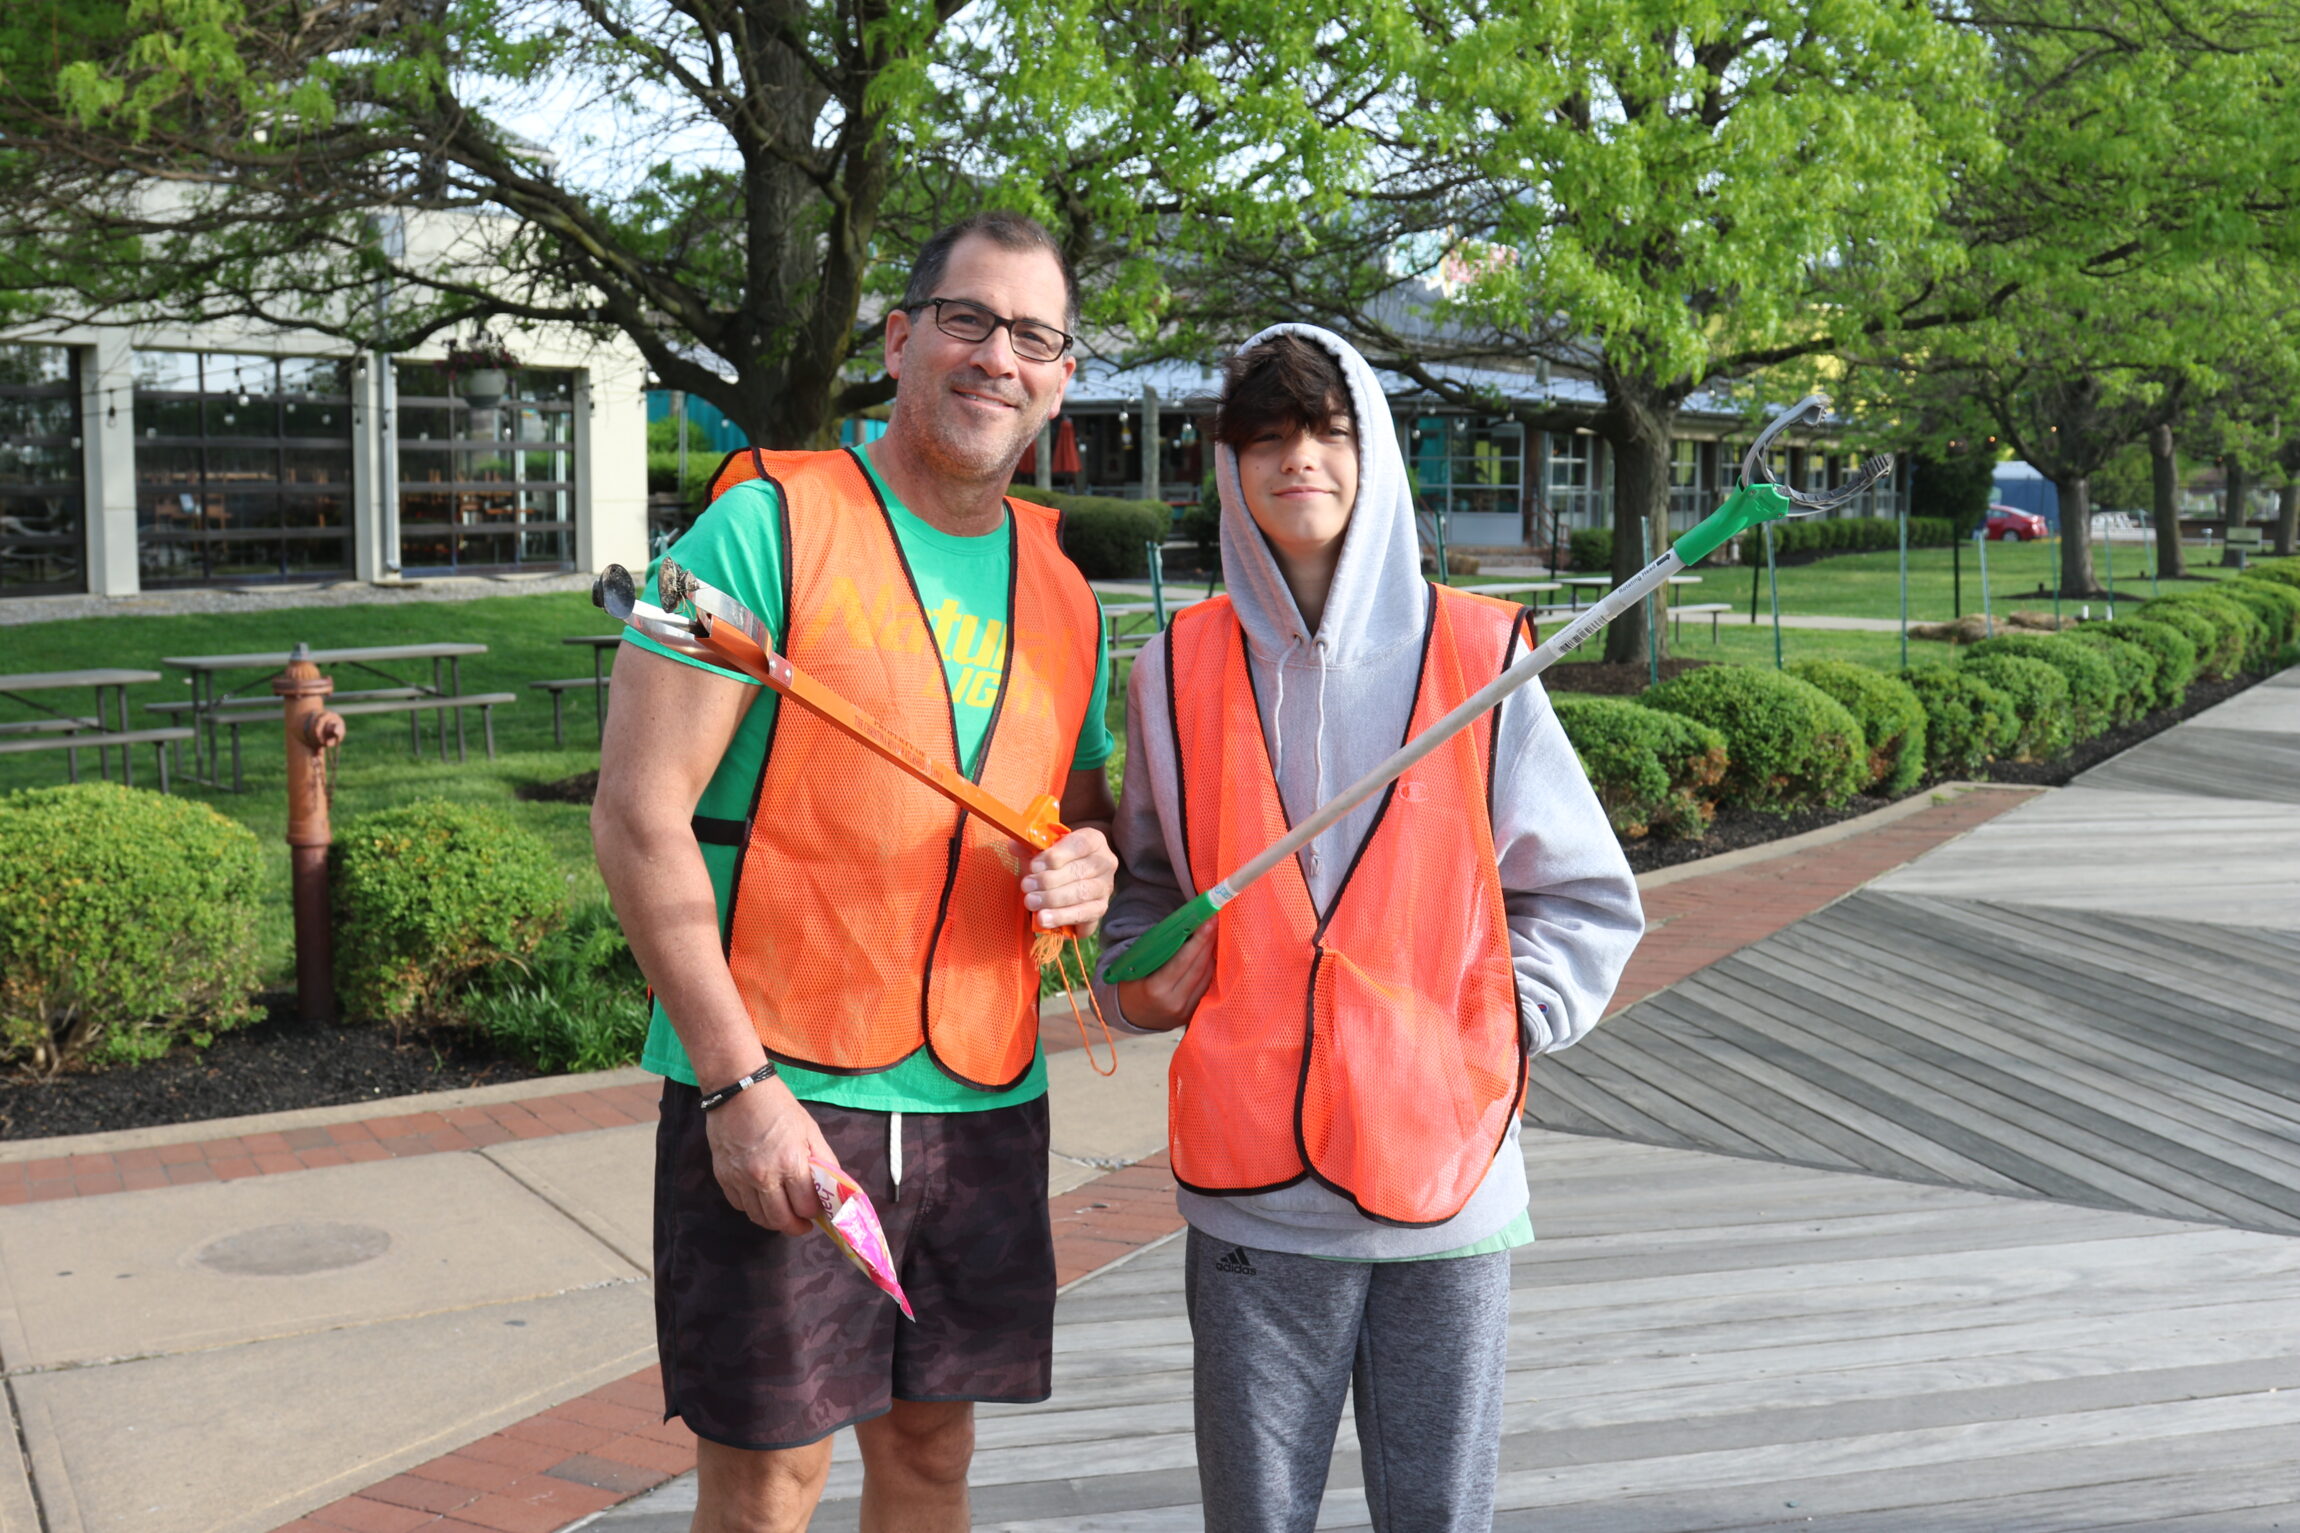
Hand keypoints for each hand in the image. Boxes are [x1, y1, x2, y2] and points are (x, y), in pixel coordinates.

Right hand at [703, 1076, 838, 1235]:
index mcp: (790, 1163)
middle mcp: (763, 1176)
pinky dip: (753, 1207)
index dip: (815, 1212)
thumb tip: (831, 1189)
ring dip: (774, 1220)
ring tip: (783, 1213)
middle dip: (796, 1226)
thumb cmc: (779, 1107)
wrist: (738, 1090)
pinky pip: (739, 1205)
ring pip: (758, 1218)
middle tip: (802, 1224)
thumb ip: (823, 1162)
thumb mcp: (810, 1131)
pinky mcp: (723, 1177)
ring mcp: (740, 1179)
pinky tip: (761, 1197)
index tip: (818, 1211)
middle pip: (781, 1220)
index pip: (805, 1207)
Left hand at [1022, 825, 1117, 930]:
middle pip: (1079, 871)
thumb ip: (1029, 846)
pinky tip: (1044, 919)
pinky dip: (1062, 917)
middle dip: (1049, 881)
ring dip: (1053, 900)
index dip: (1056, 855)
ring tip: (1031, 902)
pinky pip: (1084, 915)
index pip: (1080, 844)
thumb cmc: (1055, 860)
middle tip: (1027, 886)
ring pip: (1082, 893)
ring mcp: (1105, 886)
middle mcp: (1105, 862)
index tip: (1034, 866)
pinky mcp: (1100, 908)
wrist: (1070, 878)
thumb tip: (1014, 846)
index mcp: (1093, 840)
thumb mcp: (1042, 850)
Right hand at [1114, 921, 1213, 1031]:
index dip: (1198, 939)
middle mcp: (1173, 1002)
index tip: (1208, 920)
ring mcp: (1185, 1010)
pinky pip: (1206, 985)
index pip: (1183, 960)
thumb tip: (1184, 925)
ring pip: (1206, 976)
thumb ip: (1159, 949)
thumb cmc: (1130, 983)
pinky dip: (1209, 967)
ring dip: (1211, 953)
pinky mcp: (1193, 1014)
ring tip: (1213, 932)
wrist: (1130, 1015)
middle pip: (1198, 967)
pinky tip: (1209, 952)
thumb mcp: (1135, 965)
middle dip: (1208, 941)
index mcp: (1155, 990)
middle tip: (1214, 920)